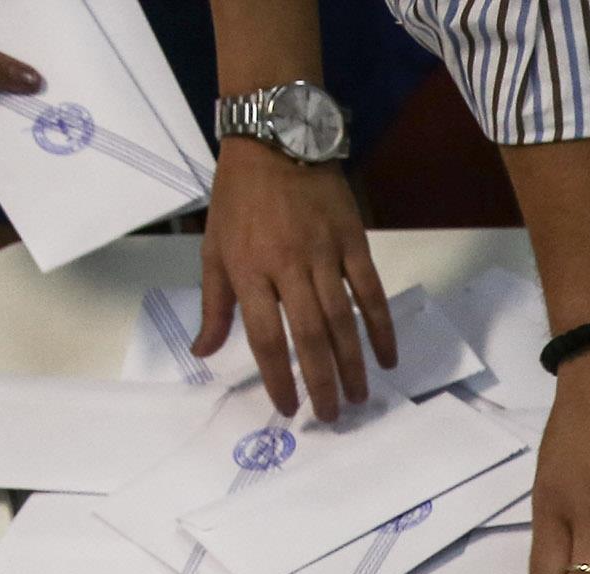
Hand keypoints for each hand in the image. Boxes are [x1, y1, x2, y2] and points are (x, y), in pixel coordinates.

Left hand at [194, 139, 393, 422]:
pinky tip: (387, 358)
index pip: (264, 336)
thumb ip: (213, 305)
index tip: (288, 407)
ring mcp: (323, 254)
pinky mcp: (352, 243)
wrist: (275, 140)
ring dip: (353, 365)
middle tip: (331, 417)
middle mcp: (286, 266)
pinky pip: (371, 293)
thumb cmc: (238, 198)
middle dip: (321, 382)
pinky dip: (381, 328)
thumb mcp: (213, 248)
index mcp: (248, 270)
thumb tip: (202, 353)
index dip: (277, 377)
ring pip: (342, 321)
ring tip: (360, 397)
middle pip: (308, 336)